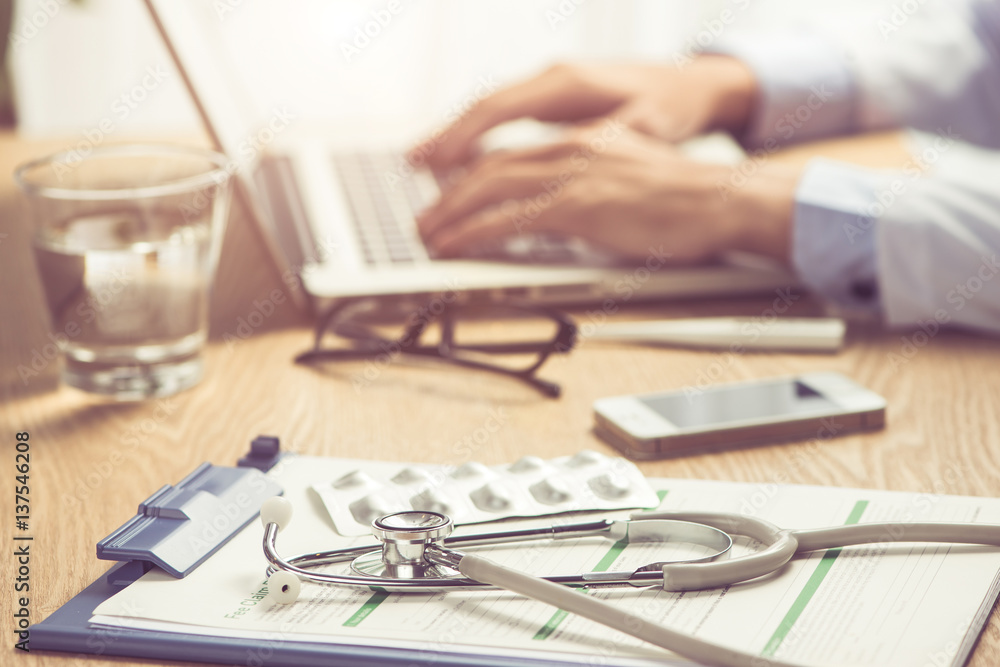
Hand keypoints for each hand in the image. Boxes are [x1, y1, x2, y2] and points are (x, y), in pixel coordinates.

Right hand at [413, 56, 757, 168]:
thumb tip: (590, 152)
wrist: (690, 84)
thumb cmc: (671, 105)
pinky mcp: (553, 101)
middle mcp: (552, 79)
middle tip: (412, 165)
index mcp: (569, 84)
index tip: (437, 161)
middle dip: (447, 137)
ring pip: (490, 112)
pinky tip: (461, 158)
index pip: (502, 107)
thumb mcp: (646, 126)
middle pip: (485, 107)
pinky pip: (504, 118)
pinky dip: (479, 137)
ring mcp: (550, 88)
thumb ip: (611, 140)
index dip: (465, 136)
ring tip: (422, 165)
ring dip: (457, 138)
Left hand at [418, 126, 798, 263]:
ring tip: (428, 234)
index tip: (451, 193)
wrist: (722, 201)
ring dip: (451, 213)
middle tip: (427, 218)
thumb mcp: (631, 180)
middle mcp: (571, 149)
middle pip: (491, 167)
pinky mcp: (577, 206)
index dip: (474, 174)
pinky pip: (509, 219)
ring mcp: (572, 176)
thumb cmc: (686, 202)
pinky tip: (454, 244)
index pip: (513, 155)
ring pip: (490, 188)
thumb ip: (593, 188)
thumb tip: (567, 213)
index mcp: (584, 141)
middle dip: (450, 195)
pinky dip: (474, 232)